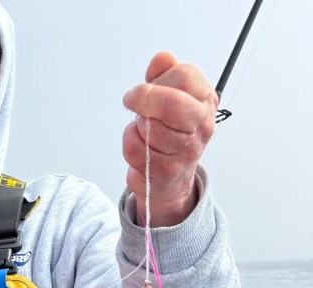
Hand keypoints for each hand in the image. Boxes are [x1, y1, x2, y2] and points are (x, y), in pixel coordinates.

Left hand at [122, 52, 217, 226]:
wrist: (169, 179)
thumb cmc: (169, 134)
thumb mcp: (172, 98)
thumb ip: (166, 74)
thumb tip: (161, 59)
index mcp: (205, 100)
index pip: (185, 75)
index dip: (160, 78)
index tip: (147, 84)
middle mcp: (200, 124)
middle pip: (170, 102)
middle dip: (144, 98)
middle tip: (132, 99)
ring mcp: (185, 150)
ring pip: (148, 126)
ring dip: (137, 126)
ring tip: (145, 130)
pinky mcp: (165, 170)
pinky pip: (135, 148)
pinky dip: (130, 143)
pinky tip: (141, 146)